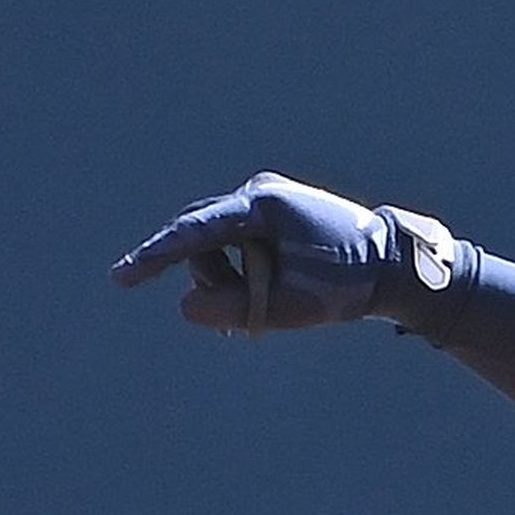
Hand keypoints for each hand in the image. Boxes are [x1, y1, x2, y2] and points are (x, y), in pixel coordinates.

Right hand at [110, 171, 451, 333]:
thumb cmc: (348, 283)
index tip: (122, 277)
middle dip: (211, 280)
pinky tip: (264, 297)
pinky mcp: (271, 216)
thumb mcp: (292, 306)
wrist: (392, 264)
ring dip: (231, 281)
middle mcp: (260, 193)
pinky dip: (242, 274)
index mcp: (265, 204)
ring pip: (218, 246)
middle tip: (234, 321)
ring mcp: (265, 201)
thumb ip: (236, 308)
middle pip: (204, 239)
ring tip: (266, 310)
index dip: (156, 256)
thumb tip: (186, 306)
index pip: (196, 231)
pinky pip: (237, 246)